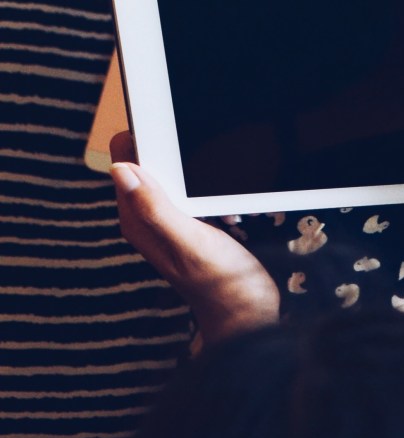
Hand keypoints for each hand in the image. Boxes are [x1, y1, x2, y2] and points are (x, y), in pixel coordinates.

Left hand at [109, 132, 279, 345]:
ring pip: (174, 175)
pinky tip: (229, 190)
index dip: (140, 139)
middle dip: (172, 149)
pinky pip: (195, 191)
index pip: (123, 162)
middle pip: (149, 164)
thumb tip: (120, 168)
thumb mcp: (188, 241)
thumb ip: (154, 207)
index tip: (169, 125)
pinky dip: (209, 183)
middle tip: (206, 150)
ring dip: (195, 167)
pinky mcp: (196, 225)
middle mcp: (148, 219)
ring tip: (220, 173)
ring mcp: (172, 222)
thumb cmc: (221, 282)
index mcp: (137, 220)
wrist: (249, 312)